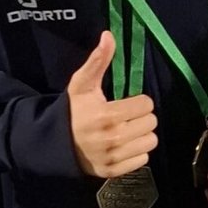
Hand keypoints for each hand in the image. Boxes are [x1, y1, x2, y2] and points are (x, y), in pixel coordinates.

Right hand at [66, 32, 158, 180]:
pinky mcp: (113, 171)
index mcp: (108, 115)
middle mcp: (113, 138)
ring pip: (151, 141)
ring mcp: (114, 157)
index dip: (138, 101)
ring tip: (127, 130)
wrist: (55, 143)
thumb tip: (109, 35)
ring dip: (142, 135)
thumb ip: (98, 60)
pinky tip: (123, 145)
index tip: (126, 103)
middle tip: (127, 116)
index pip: (147, 104)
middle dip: (141, 117)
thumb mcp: (82, 84)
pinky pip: (143, 159)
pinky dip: (136, 152)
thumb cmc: (73, 110)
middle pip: (151, 122)